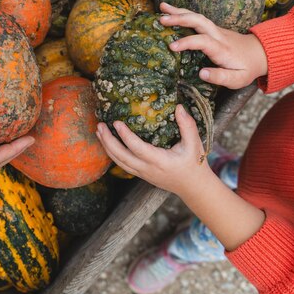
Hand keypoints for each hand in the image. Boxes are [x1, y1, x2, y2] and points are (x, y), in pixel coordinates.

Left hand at [95, 104, 213, 197]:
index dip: (126, 136)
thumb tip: (178, 107)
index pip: (138, 148)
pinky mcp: (140, 174)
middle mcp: (148, 169)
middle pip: (121, 157)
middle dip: (108, 141)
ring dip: (106, 147)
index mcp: (160, 161)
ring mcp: (142, 173)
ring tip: (98, 131)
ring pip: (119, 162)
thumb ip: (187, 125)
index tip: (116, 122)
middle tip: (100, 125)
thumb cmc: (194, 164)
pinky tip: (106, 142)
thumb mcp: (194, 144)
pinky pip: (122, 164)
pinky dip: (112, 153)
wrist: (192, 187)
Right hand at [159, 3, 267, 88]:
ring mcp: (215, 30)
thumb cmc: (246, 68)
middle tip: (162, 20)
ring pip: (197, 16)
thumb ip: (220, 77)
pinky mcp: (212, 29)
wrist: (260, 54)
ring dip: (179, 11)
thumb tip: (201, 73)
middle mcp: (218, 35)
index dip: (187, 42)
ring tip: (161, 7)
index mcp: (222, 49)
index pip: (203, 41)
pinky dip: (182, 13)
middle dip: (180, 18)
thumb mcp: (237, 79)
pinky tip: (170, 11)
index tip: (172, 47)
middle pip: (199, 21)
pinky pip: (196, 19)